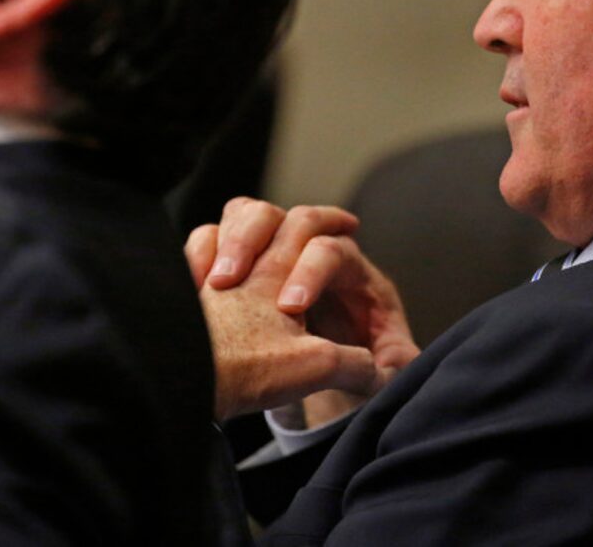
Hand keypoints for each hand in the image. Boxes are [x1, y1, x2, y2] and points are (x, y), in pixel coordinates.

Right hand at [188, 199, 418, 419]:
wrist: (291, 380)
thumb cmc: (334, 375)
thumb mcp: (367, 376)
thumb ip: (384, 368)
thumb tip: (397, 366)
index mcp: (347, 273)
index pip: (332, 248)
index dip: (312, 271)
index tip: (290, 308)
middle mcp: (306, 254)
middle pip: (291, 215)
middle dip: (264, 242)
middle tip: (239, 282)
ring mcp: (267, 254)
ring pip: (250, 213)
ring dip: (232, 239)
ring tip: (217, 281)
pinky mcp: (229, 265)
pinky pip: (209, 236)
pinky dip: (199, 252)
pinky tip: (194, 286)